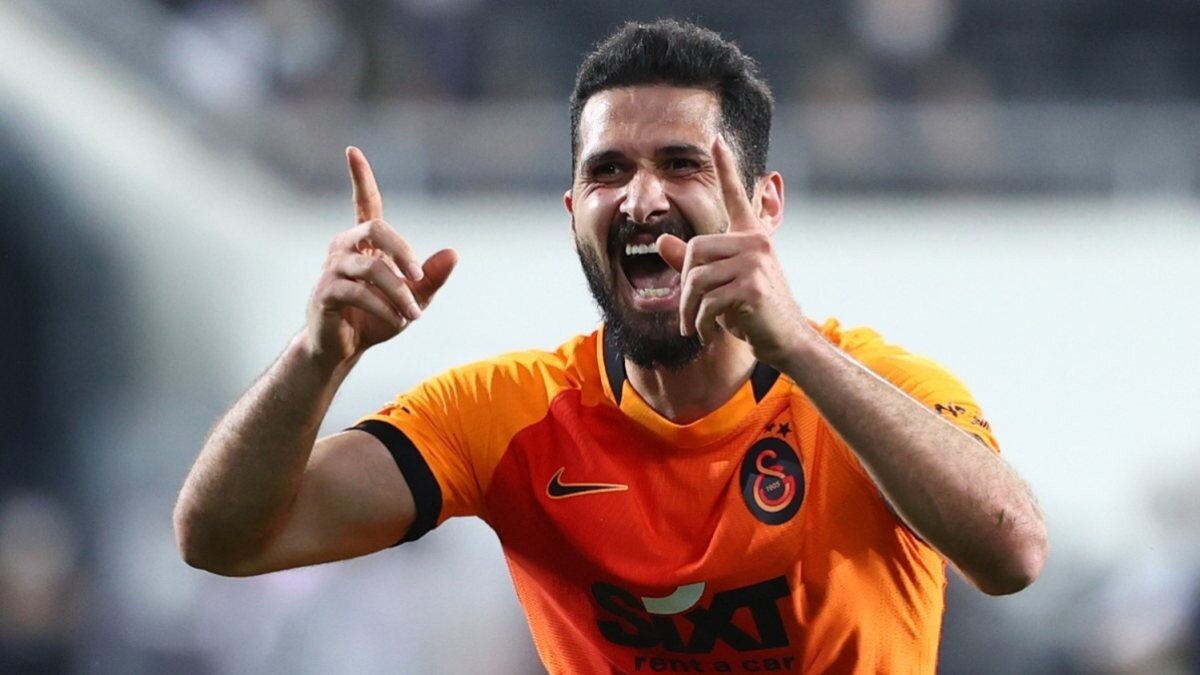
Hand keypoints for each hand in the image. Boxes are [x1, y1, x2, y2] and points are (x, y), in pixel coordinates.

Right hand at [304, 147, 457, 367]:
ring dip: (399, 292)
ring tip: (414, 315)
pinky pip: (358, 293)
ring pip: (371, 268)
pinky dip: (384, 308)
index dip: (360, 177)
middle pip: (374, 228)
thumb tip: (454, 253)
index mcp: (364, 243)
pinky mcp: (325, 293)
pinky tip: (396, 322)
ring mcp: (331, 269)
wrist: (344, 349)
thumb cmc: (377, 317)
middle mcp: (344, 248)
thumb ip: (432, 277)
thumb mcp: (414, 297)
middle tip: (419, 277)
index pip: (363, 203)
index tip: (352, 150)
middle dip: (403, 251)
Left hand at [656, 137, 804, 367]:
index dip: (725, 168)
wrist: (786, 341)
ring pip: (695, 279)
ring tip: (698, 327)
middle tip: (692, 314)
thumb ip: (692, 264)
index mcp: (750, 237)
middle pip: (693, 251)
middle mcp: (754, 243)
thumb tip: (661, 241)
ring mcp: (755, 262)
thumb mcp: (721, 285)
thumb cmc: (754, 313)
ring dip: (689, 311)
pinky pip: (707, 301)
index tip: (716, 140)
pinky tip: (709, 332)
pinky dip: (700, 322)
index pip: (736, 196)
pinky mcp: (752, 286)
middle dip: (684, 287)